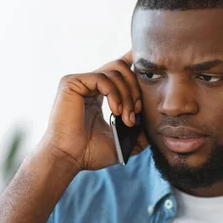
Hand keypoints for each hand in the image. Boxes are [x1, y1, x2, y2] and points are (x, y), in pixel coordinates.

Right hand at [39, 51, 147, 170]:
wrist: (69, 158)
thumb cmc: (89, 153)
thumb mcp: (121, 141)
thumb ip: (137, 131)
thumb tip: (153, 125)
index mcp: (98, 94)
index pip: (118, 70)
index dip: (134, 64)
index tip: (150, 69)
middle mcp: (88, 85)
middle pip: (121, 67)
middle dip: (135, 88)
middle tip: (136, 113)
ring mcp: (79, 82)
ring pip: (115, 71)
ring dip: (127, 95)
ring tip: (126, 118)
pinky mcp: (71, 83)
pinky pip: (102, 78)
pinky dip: (114, 94)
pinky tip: (116, 111)